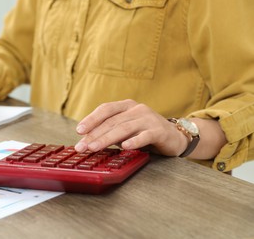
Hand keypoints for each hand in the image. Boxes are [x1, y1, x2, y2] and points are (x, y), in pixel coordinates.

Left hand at [74, 99, 188, 155]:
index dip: (91, 119)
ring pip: (124, 128)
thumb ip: (111, 130)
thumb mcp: (127, 128)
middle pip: (112, 121)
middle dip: (94, 134)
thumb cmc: (145, 132)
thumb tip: (87, 140)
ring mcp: (148, 119)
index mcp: (127, 106)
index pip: (105, 109)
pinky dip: (134, 141)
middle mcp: (137, 109)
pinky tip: (125, 147)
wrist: (175, 136)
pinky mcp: (159, 131)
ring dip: (107, 139)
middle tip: (81, 146)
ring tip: (94, 148)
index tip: (79, 130)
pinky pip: (145, 136)